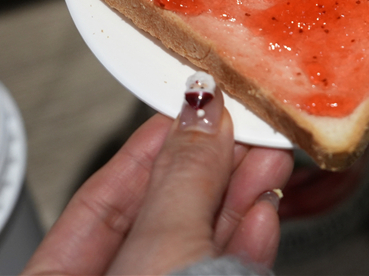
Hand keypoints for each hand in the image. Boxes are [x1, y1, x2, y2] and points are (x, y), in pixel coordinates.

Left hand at [23, 74, 293, 275]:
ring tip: (269, 157)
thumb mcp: (164, 251)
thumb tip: (199, 115)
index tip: (192, 109)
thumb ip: (182, 178)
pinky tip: (263, 210)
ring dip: (238, 199)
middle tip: (244, 127)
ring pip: (198, 244)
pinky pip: (222, 272)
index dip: (150, 146)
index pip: (99, 199)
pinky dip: (245, 243)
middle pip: (158, 216)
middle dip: (209, 169)